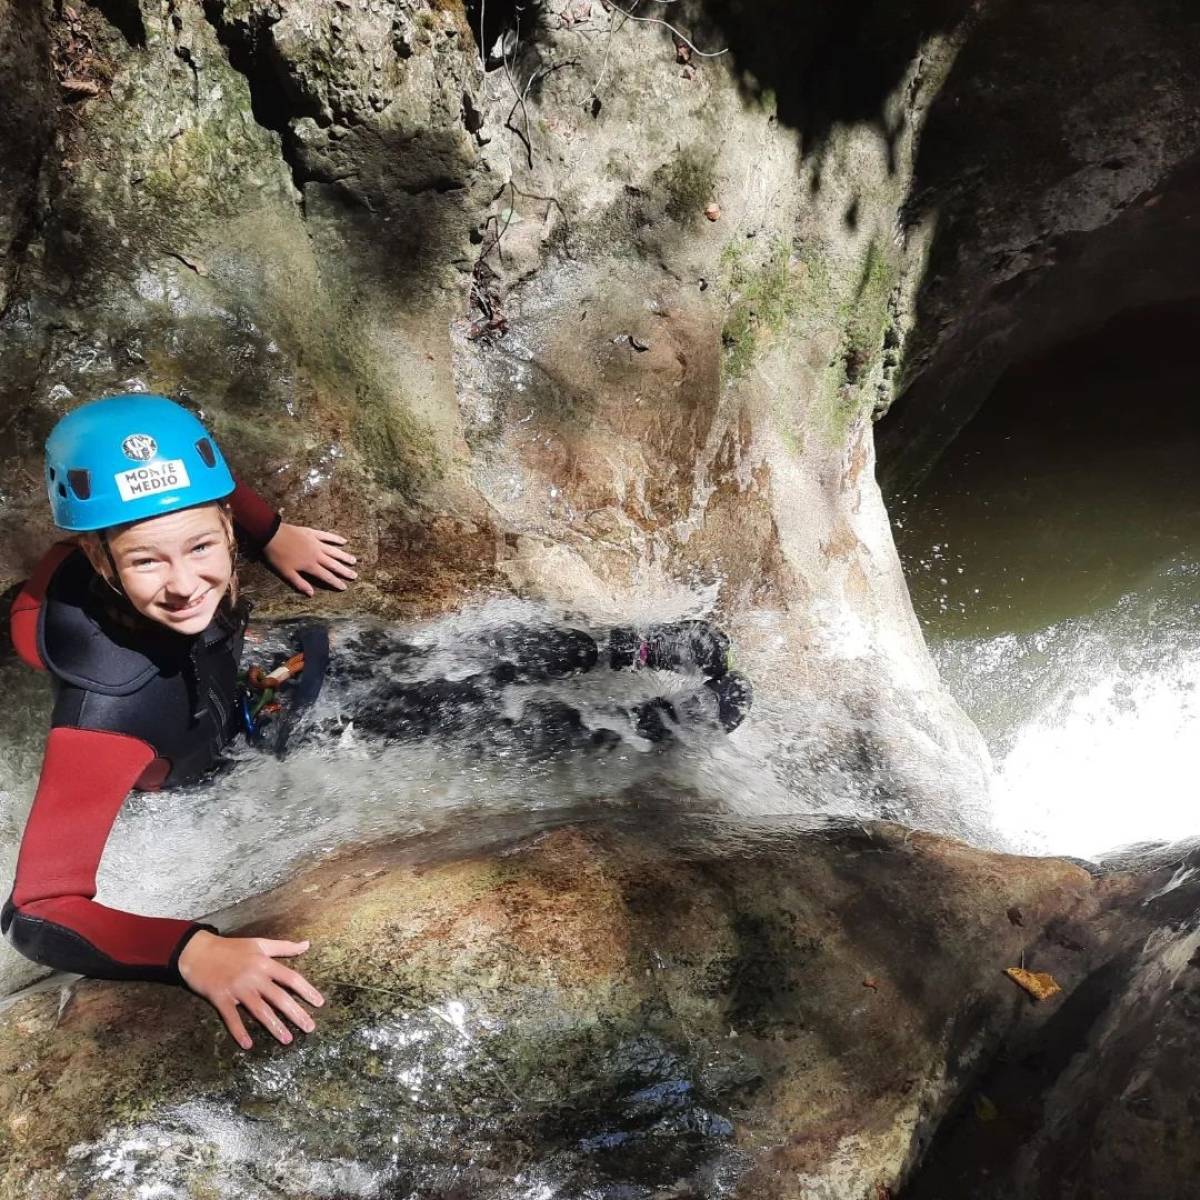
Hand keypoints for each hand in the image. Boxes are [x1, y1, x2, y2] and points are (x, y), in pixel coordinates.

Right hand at [178, 930, 324, 1048]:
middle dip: (296, 1013)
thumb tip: (307, 944)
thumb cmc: (231, 947)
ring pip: (260, 1010)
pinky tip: (247, 1044)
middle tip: (310, 1028)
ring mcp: (237, 988)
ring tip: (287, 1040)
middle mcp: (254, 976)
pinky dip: (239, 1031)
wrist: (198, 951)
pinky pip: (231, 1017)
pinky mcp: (220, 998)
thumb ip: (284, 946)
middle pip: (279, 997)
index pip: (291, 978)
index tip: (319, 1003)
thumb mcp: (259, 943)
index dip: (307, 990)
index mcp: (265, 963)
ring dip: (274, 1026)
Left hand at [264, 523, 357, 596]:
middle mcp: (317, 554)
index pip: (326, 576)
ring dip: (344, 556)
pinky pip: (327, 536)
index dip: (336, 582)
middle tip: (355, 575)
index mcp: (310, 565)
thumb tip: (311, 594)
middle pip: (334, 564)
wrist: (271, 535)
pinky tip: (344, 541)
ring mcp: (316, 543)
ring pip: (334, 551)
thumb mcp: (286, 573)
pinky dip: (336, 539)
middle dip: (344, 571)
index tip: (344, 587)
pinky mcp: (313, 533)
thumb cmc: (276, 556)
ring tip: (353, 560)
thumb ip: (300, 583)